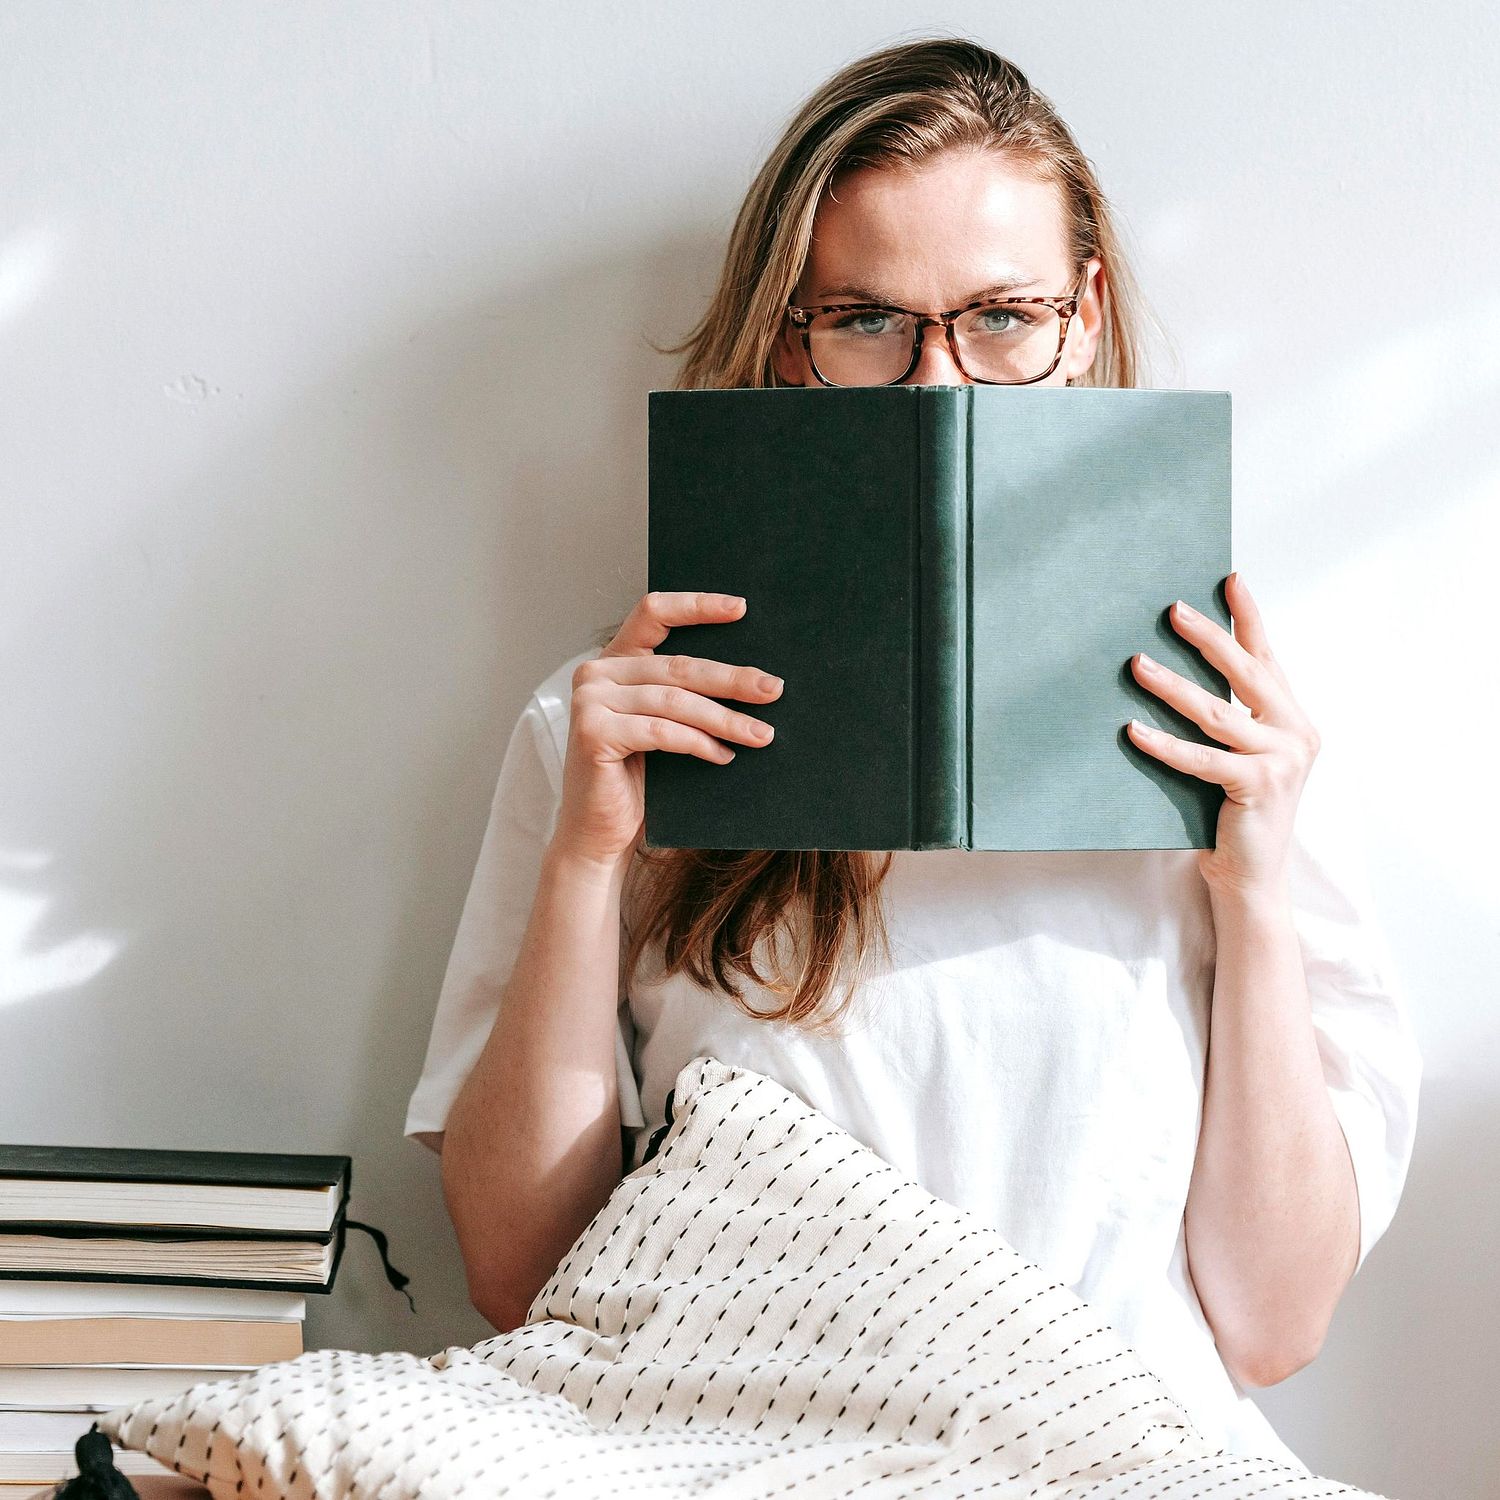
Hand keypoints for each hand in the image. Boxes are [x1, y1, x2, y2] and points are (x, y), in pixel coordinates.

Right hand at [552, 591, 782, 870]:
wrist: (600, 835)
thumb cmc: (639, 782)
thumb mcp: (665, 725)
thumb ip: (685, 694)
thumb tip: (754, 680)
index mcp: (614, 660)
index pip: (654, 612)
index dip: (698, 606)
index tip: (742, 609)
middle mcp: (596, 673)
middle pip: (678, 665)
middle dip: (732, 678)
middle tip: (774, 689)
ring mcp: (590, 701)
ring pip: (675, 701)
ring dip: (725, 719)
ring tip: (761, 735)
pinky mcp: (593, 733)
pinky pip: (662, 731)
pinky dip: (699, 744)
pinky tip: (724, 755)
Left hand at [1127, 572, 1319, 900]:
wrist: (1251, 875)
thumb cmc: (1233, 813)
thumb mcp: (1236, 757)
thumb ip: (1224, 720)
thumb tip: (1167, 671)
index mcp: (1291, 720)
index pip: (1267, 658)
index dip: (1249, 618)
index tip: (1230, 579)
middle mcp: (1295, 733)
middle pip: (1246, 674)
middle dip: (1209, 638)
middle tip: (1172, 609)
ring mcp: (1281, 761)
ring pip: (1217, 713)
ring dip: (1172, 686)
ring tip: (1137, 663)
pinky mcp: (1259, 787)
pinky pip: (1201, 759)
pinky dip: (1164, 744)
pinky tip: (1132, 729)